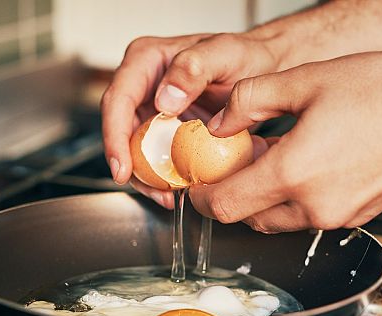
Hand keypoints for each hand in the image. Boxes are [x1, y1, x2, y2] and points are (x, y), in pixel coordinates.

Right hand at [101, 32, 281, 207]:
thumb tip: (163, 101)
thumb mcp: (225, 54)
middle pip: (120, 130)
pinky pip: (155, 155)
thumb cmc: (248, 55)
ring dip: (147, 177)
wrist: (266, 67)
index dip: (115, 137)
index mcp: (146, 60)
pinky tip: (178, 188)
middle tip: (153, 190)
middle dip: (130, 165)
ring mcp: (153, 108)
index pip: (118, 100)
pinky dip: (163, 175)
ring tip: (168, 196)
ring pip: (134, 148)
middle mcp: (143, 84)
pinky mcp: (166, 129)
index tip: (123, 168)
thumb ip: (193, 68)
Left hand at [190, 49, 381, 231]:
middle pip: (248, 219)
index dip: (202, 197)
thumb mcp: (307, 81)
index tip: (196, 183)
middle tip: (231, 164)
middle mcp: (315, 206)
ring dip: (263, 198)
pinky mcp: (358, 216)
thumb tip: (221, 121)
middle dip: (232, 196)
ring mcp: (339, 216)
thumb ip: (250, 102)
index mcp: (294, 174)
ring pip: (278, 221)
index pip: (225, 206)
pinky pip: (309, 216)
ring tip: (269, 159)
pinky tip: (303, 165)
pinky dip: (294, 199)